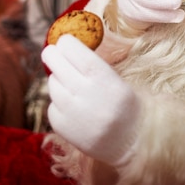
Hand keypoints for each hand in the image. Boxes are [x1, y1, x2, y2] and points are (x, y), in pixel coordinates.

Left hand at [41, 35, 139, 166]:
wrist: (132, 142)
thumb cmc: (125, 105)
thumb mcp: (117, 79)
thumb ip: (91, 64)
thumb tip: (64, 44)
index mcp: (104, 79)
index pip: (73, 50)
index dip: (65, 43)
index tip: (64, 41)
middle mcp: (86, 95)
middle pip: (56, 63)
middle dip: (53, 55)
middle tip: (53, 53)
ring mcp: (72, 113)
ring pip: (52, 83)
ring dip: (58, 79)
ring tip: (73, 85)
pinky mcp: (62, 127)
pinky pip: (52, 104)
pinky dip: (58, 102)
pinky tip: (74, 106)